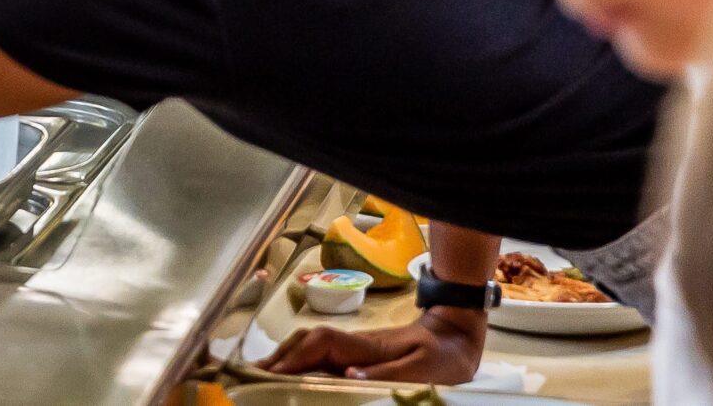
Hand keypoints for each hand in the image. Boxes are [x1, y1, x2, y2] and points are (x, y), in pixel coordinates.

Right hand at [264, 307, 487, 383]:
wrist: (458, 332)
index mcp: (367, 346)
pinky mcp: (359, 354)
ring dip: (287, 359)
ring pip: (312, 348)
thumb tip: (346, 375)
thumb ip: (386, 372)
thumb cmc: (443, 354)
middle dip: (280, 357)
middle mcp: (355, 343)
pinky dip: (302, 363)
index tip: (271, 374)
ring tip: (265, 378)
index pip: (320, 345)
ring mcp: (356, 347)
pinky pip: (323, 356)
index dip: (294, 358)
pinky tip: (295, 376)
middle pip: (307, 343)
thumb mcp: (422, 368)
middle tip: (254, 379)